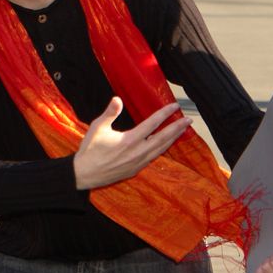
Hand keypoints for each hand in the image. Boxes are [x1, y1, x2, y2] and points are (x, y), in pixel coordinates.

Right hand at [72, 97, 189, 190]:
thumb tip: (117, 99)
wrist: (84, 174)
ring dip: (173, 139)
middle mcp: (137, 152)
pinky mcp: (136, 169)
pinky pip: (154, 157)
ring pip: (161, 149)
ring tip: (182, 131)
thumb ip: (110, 113)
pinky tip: (166, 145)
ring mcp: (138, 162)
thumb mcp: (97, 127)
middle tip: (188, 120)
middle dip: (176, 128)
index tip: (174, 106)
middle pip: (163, 138)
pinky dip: (163, 149)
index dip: (164, 114)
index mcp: (129, 140)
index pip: (151, 124)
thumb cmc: (90, 150)